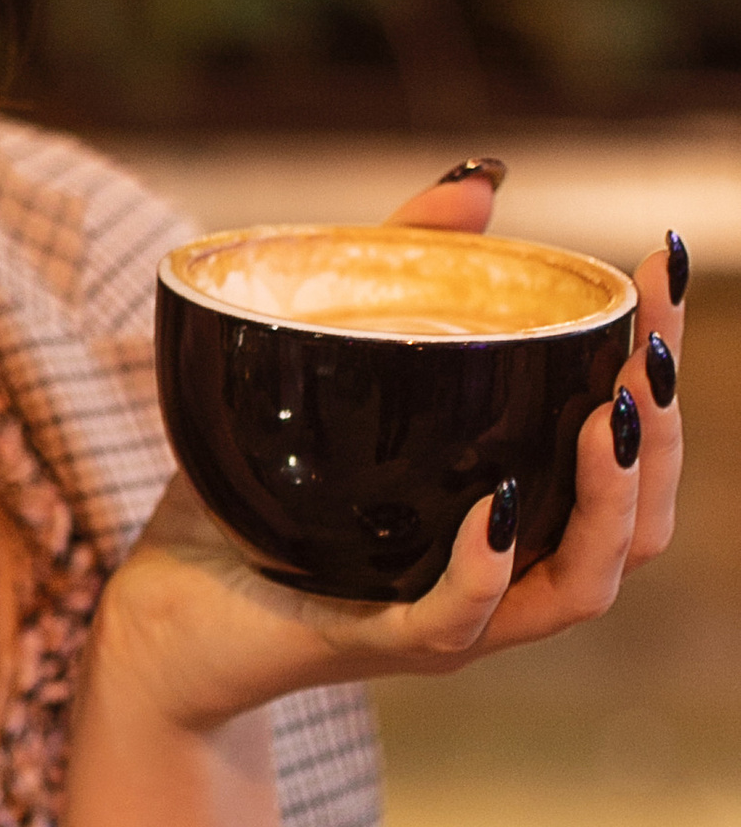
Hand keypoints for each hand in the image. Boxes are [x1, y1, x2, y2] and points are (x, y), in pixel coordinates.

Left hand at [103, 165, 685, 733]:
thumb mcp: (330, 364)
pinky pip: (455, 620)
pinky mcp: (376, 643)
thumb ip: (408, 271)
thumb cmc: (255, 492)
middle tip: (651, 354)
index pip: (634, 456)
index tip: (663, 273)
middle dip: (662, 437)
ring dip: (610, 503)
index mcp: (520, 512)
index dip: (664, 371)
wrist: (162, 604)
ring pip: (580, 584)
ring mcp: (451, 618)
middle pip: (637, 528)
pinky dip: (486, 570)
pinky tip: (497, 509)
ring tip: (610, 420)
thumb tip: (485, 184)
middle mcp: (507, 574)